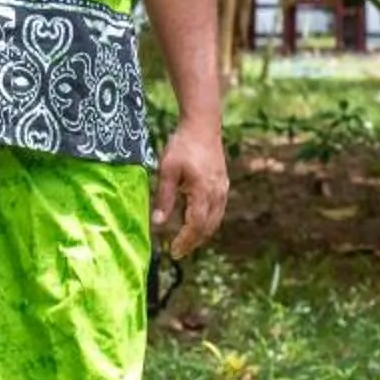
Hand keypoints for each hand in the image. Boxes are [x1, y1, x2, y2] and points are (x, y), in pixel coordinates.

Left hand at [153, 119, 227, 259]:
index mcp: (203, 192)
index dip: (185, 241)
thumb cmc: (182, 146)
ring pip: (215, 221)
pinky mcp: (222, 185)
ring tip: (185, 242)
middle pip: (207, 227)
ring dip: (201, 234)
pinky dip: (207, 222)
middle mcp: (217, 194)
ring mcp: (222, 190)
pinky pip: (217, 211)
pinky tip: (195, 223)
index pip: (195, 225)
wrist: (203, 127)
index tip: (173, 251)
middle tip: (177, 252)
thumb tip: (157, 223)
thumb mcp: (167, 171)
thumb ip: (164, 198)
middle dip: (193, 242)